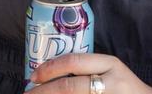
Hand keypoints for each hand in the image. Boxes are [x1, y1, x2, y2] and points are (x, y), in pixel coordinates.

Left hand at [27, 53, 151, 93]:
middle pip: (70, 87)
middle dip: (44, 91)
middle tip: (29, 93)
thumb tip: (47, 72)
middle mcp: (112, 82)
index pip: (74, 62)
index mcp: (110, 64)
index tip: (33, 76)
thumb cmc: (123, 87)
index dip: (50, 69)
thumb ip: (86, 69)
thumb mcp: (109, 70)